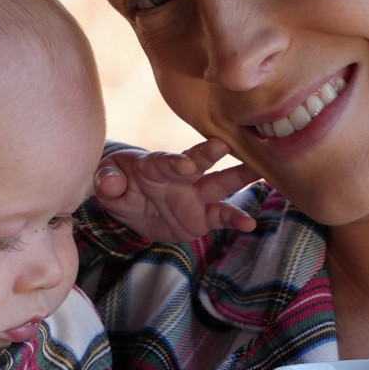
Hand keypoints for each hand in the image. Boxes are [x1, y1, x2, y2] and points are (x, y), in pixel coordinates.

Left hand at [94, 141, 254, 241]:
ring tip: (262, 172)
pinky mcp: (203, 215)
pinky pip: (221, 216)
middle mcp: (181, 176)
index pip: (165, 161)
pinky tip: (250, 223)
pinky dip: (236, 219)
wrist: (133, 202)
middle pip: (199, 162)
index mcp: (155, 165)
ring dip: (239, 177)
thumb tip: (109, 185)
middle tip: (224, 146)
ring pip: (220, 184)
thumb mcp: (107, 181)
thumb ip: (107, 180)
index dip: (175, 162)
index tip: (187, 164)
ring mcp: (195, 194)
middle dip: (210, 154)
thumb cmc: (120, 183)